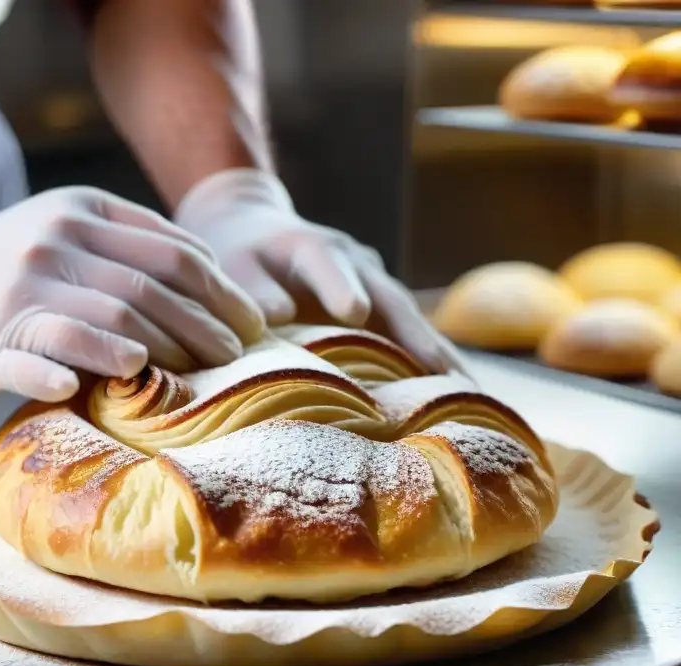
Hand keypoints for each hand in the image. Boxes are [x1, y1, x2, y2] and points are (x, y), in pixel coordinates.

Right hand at [0, 187, 265, 402]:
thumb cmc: (12, 274)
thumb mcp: (68, 236)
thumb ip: (130, 245)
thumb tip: (214, 279)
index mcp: (81, 211)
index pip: (173, 251)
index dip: (222, 291)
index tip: (252, 324)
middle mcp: (53, 241)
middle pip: (151, 287)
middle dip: (205, 326)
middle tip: (235, 359)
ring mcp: (21, 290)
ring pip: (112, 320)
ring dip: (164, 351)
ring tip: (195, 377)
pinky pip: (44, 356)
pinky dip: (81, 369)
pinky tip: (112, 383)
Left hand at [175, 169, 466, 374]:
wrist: (254, 226)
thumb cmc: (238, 256)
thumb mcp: (232, 266)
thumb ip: (251, 289)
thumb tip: (276, 317)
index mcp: (311, 247)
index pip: (327, 265)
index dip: (340, 287)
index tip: (354, 311)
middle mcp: (355, 262)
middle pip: (392, 300)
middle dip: (418, 338)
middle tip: (447, 376)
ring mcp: (376, 283)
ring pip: (411, 322)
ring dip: (440, 358)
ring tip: (471, 400)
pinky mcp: (382, 305)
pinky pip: (409, 336)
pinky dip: (432, 365)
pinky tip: (459, 400)